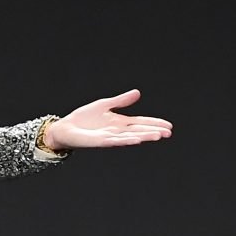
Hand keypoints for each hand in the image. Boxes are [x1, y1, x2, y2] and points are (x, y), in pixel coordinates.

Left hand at [45, 90, 171, 150]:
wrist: (66, 128)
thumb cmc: (83, 118)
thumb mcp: (105, 105)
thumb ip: (121, 101)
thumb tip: (138, 93)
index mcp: (119, 122)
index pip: (141, 122)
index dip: (154, 123)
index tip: (169, 126)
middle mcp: (117, 131)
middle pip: (139, 130)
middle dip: (154, 131)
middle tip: (169, 133)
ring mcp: (110, 137)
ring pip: (131, 137)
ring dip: (145, 137)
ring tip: (158, 136)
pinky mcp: (100, 141)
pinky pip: (115, 141)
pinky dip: (126, 140)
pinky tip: (136, 140)